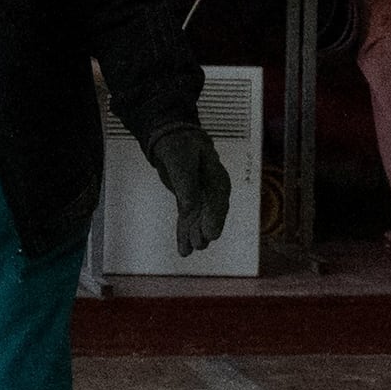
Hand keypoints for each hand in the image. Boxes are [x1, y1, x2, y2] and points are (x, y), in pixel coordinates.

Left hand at [144, 119, 235, 255]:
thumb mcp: (180, 159)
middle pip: (213, 214)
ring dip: (195, 235)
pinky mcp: (191, 205)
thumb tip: (189, 205)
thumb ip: (185, 182)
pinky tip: (183, 250)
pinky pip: (189, 222)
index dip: (214, 217)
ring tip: (189, 248)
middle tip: (200, 243)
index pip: (218, 199)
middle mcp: (213, 190)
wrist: (172, 140)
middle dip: (206, 230)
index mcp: (217, 176)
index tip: (211, 233)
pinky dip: (185, 235)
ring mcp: (202, 199)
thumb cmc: (180, 145)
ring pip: (201, 221)